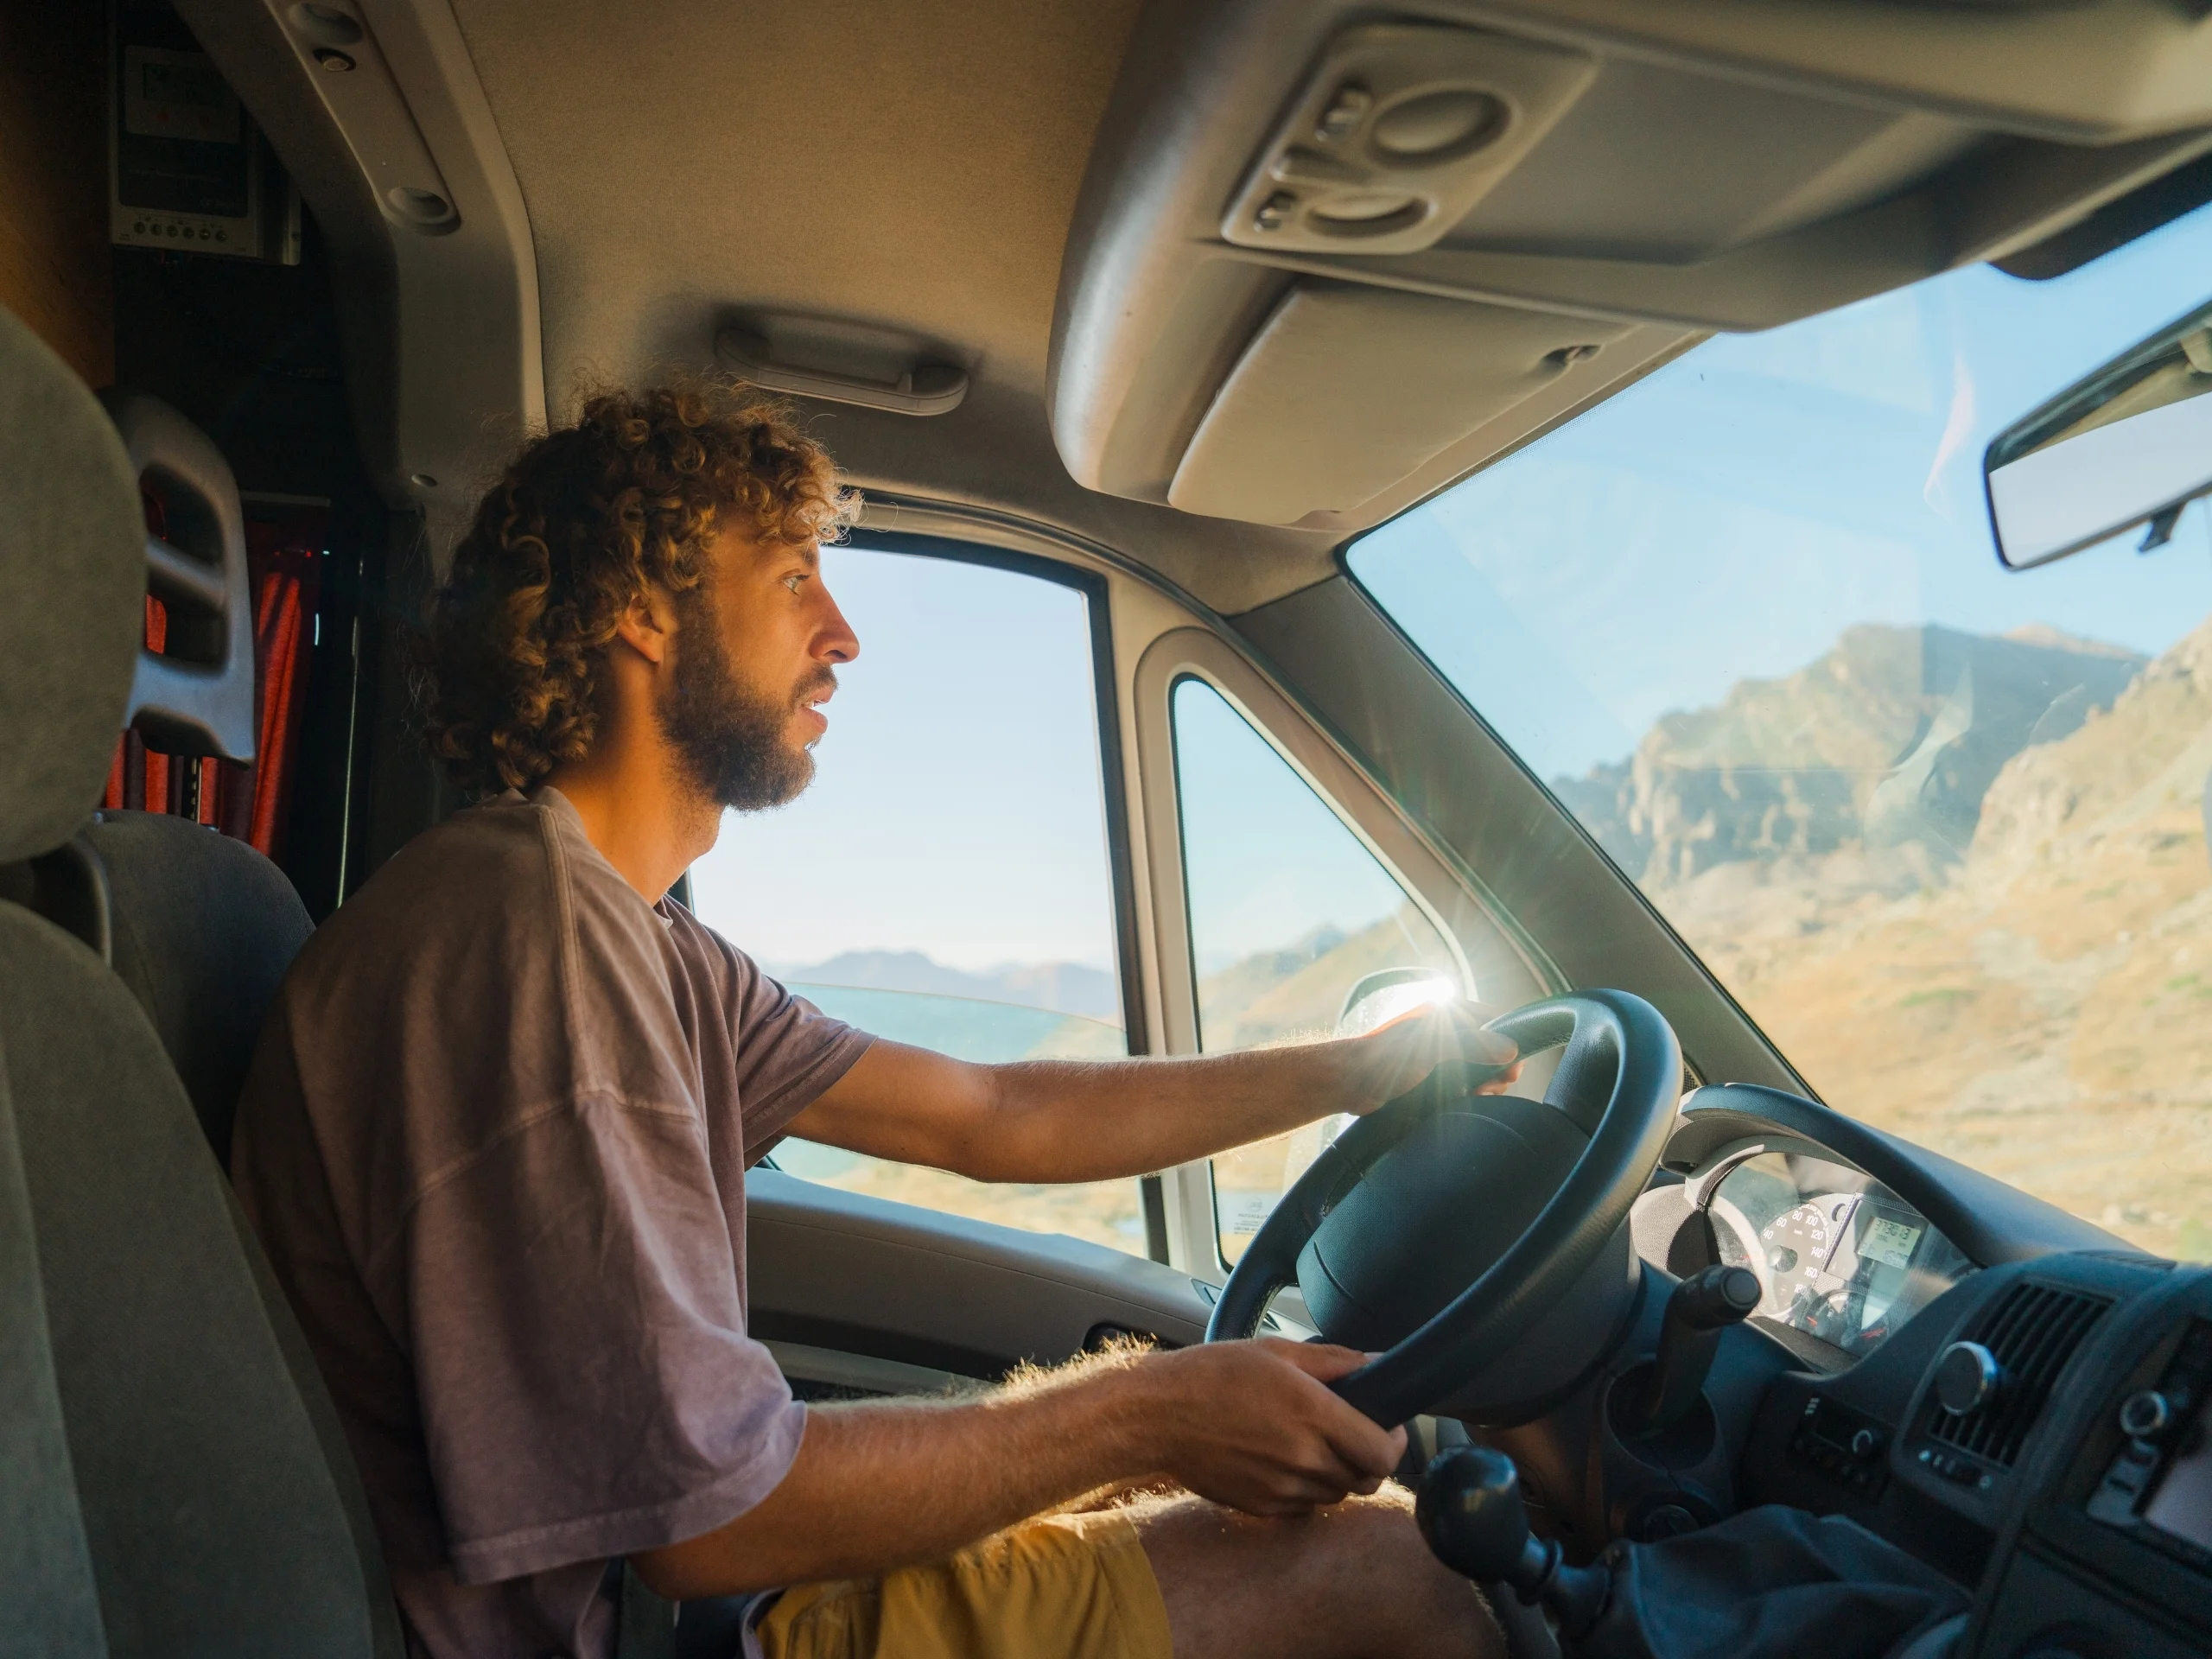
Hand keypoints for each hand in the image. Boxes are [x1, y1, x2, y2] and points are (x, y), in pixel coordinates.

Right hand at [1128, 1339, 1407, 1514]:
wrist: (1158, 1415)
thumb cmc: (1213, 1374)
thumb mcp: (1277, 1352)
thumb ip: (1336, 1361)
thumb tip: (1378, 1362)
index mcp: (1313, 1415)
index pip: (1384, 1454)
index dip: (1395, 1442)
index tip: (1387, 1427)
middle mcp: (1303, 1458)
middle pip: (1367, 1479)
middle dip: (1369, 1458)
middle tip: (1354, 1434)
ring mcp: (1282, 1489)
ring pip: (1337, 1494)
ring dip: (1338, 1474)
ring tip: (1314, 1444)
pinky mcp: (1262, 1508)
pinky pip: (1305, 1506)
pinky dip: (1307, 1489)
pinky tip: (1285, 1460)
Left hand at [1351, 998, 1522, 1112]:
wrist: (1348, 1082)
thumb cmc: (1383, 1059)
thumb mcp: (1430, 1049)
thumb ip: (1470, 1046)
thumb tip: (1511, 1050)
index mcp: (1445, 1012)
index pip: (1492, 1019)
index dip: (1509, 1040)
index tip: (1514, 1066)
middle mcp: (1445, 1028)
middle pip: (1489, 1046)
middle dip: (1496, 1067)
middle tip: (1493, 1087)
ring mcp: (1439, 1052)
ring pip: (1478, 1066)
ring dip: (1485, 1082)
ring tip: (1478, 1094)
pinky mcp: (1432, 1074)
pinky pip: (1462, 1080)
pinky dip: (1470, 1090)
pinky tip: (1468, 1100)